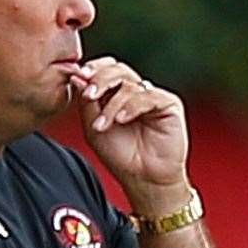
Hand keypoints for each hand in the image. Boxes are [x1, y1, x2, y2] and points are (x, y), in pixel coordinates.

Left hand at [69, 57, 190, 213]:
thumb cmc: (121, 157)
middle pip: (118, 69)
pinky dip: (131, 106)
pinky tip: (122, 120)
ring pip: (130, 84)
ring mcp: (153, 97)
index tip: (80, 76)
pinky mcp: (169, 105)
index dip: (94, 68)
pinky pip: (149, 96)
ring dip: (112, 104)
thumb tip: (77, 76)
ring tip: (103, 125)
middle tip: (89, 94)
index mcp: (118, 94)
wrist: (144, 179)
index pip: (107, 68)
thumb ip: (86, 103)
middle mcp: (137, 92)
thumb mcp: (94, 128)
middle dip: (100, 79)